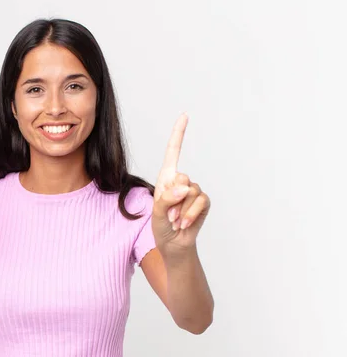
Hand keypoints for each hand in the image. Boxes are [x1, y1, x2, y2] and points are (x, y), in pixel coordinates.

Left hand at [151, 114, 210, 251]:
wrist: (173, 244)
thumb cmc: (161, 226)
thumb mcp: (157, 211)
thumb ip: (167, 198)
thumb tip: (185, 188)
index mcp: (166, 177)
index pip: (173, 152)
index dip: (179, 134)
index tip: (185, 116)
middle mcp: (181, 181)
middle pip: (182, 178)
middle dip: (173, 200)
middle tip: (169, 214)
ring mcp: (194, 191)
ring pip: (191, 192)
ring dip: (181, 210)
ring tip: (176, 220)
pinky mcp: (204, 202)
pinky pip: (200, 202)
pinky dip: (191, 214)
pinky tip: (184, 224)